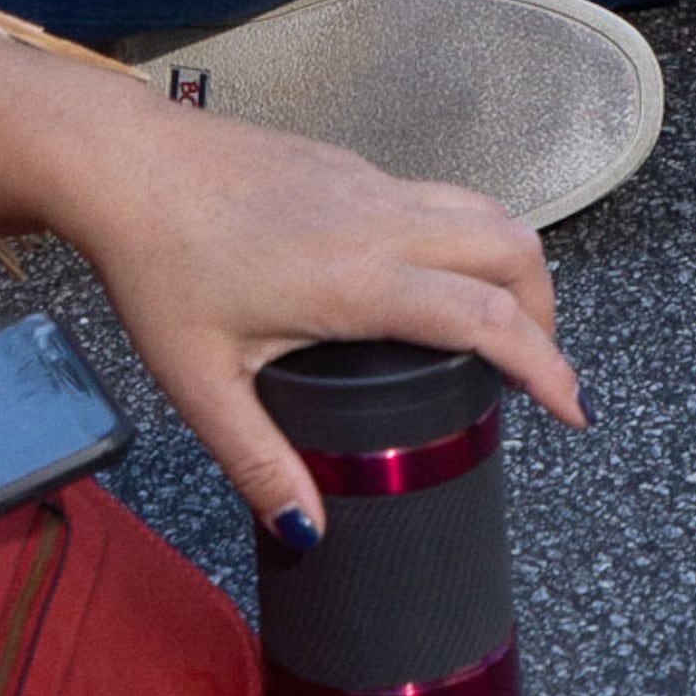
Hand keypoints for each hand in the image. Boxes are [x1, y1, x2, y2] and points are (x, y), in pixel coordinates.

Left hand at [34, 77, 577, 534]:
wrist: (121, 161)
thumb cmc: (155, 265)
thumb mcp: (200, 382)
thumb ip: (259, 462)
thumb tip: (311, 533)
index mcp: (359, 277)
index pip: (488, 318)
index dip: (546, 366)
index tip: (574, 412)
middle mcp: (380, 217)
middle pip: (511, 247)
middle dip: (546, 313)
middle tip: (537, 378)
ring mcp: (365, 179)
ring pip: (479, 207)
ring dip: (509, 266)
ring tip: (498, 333)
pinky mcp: (344, 162)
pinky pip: (434, 194)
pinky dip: (464, 238)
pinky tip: (424, 285)